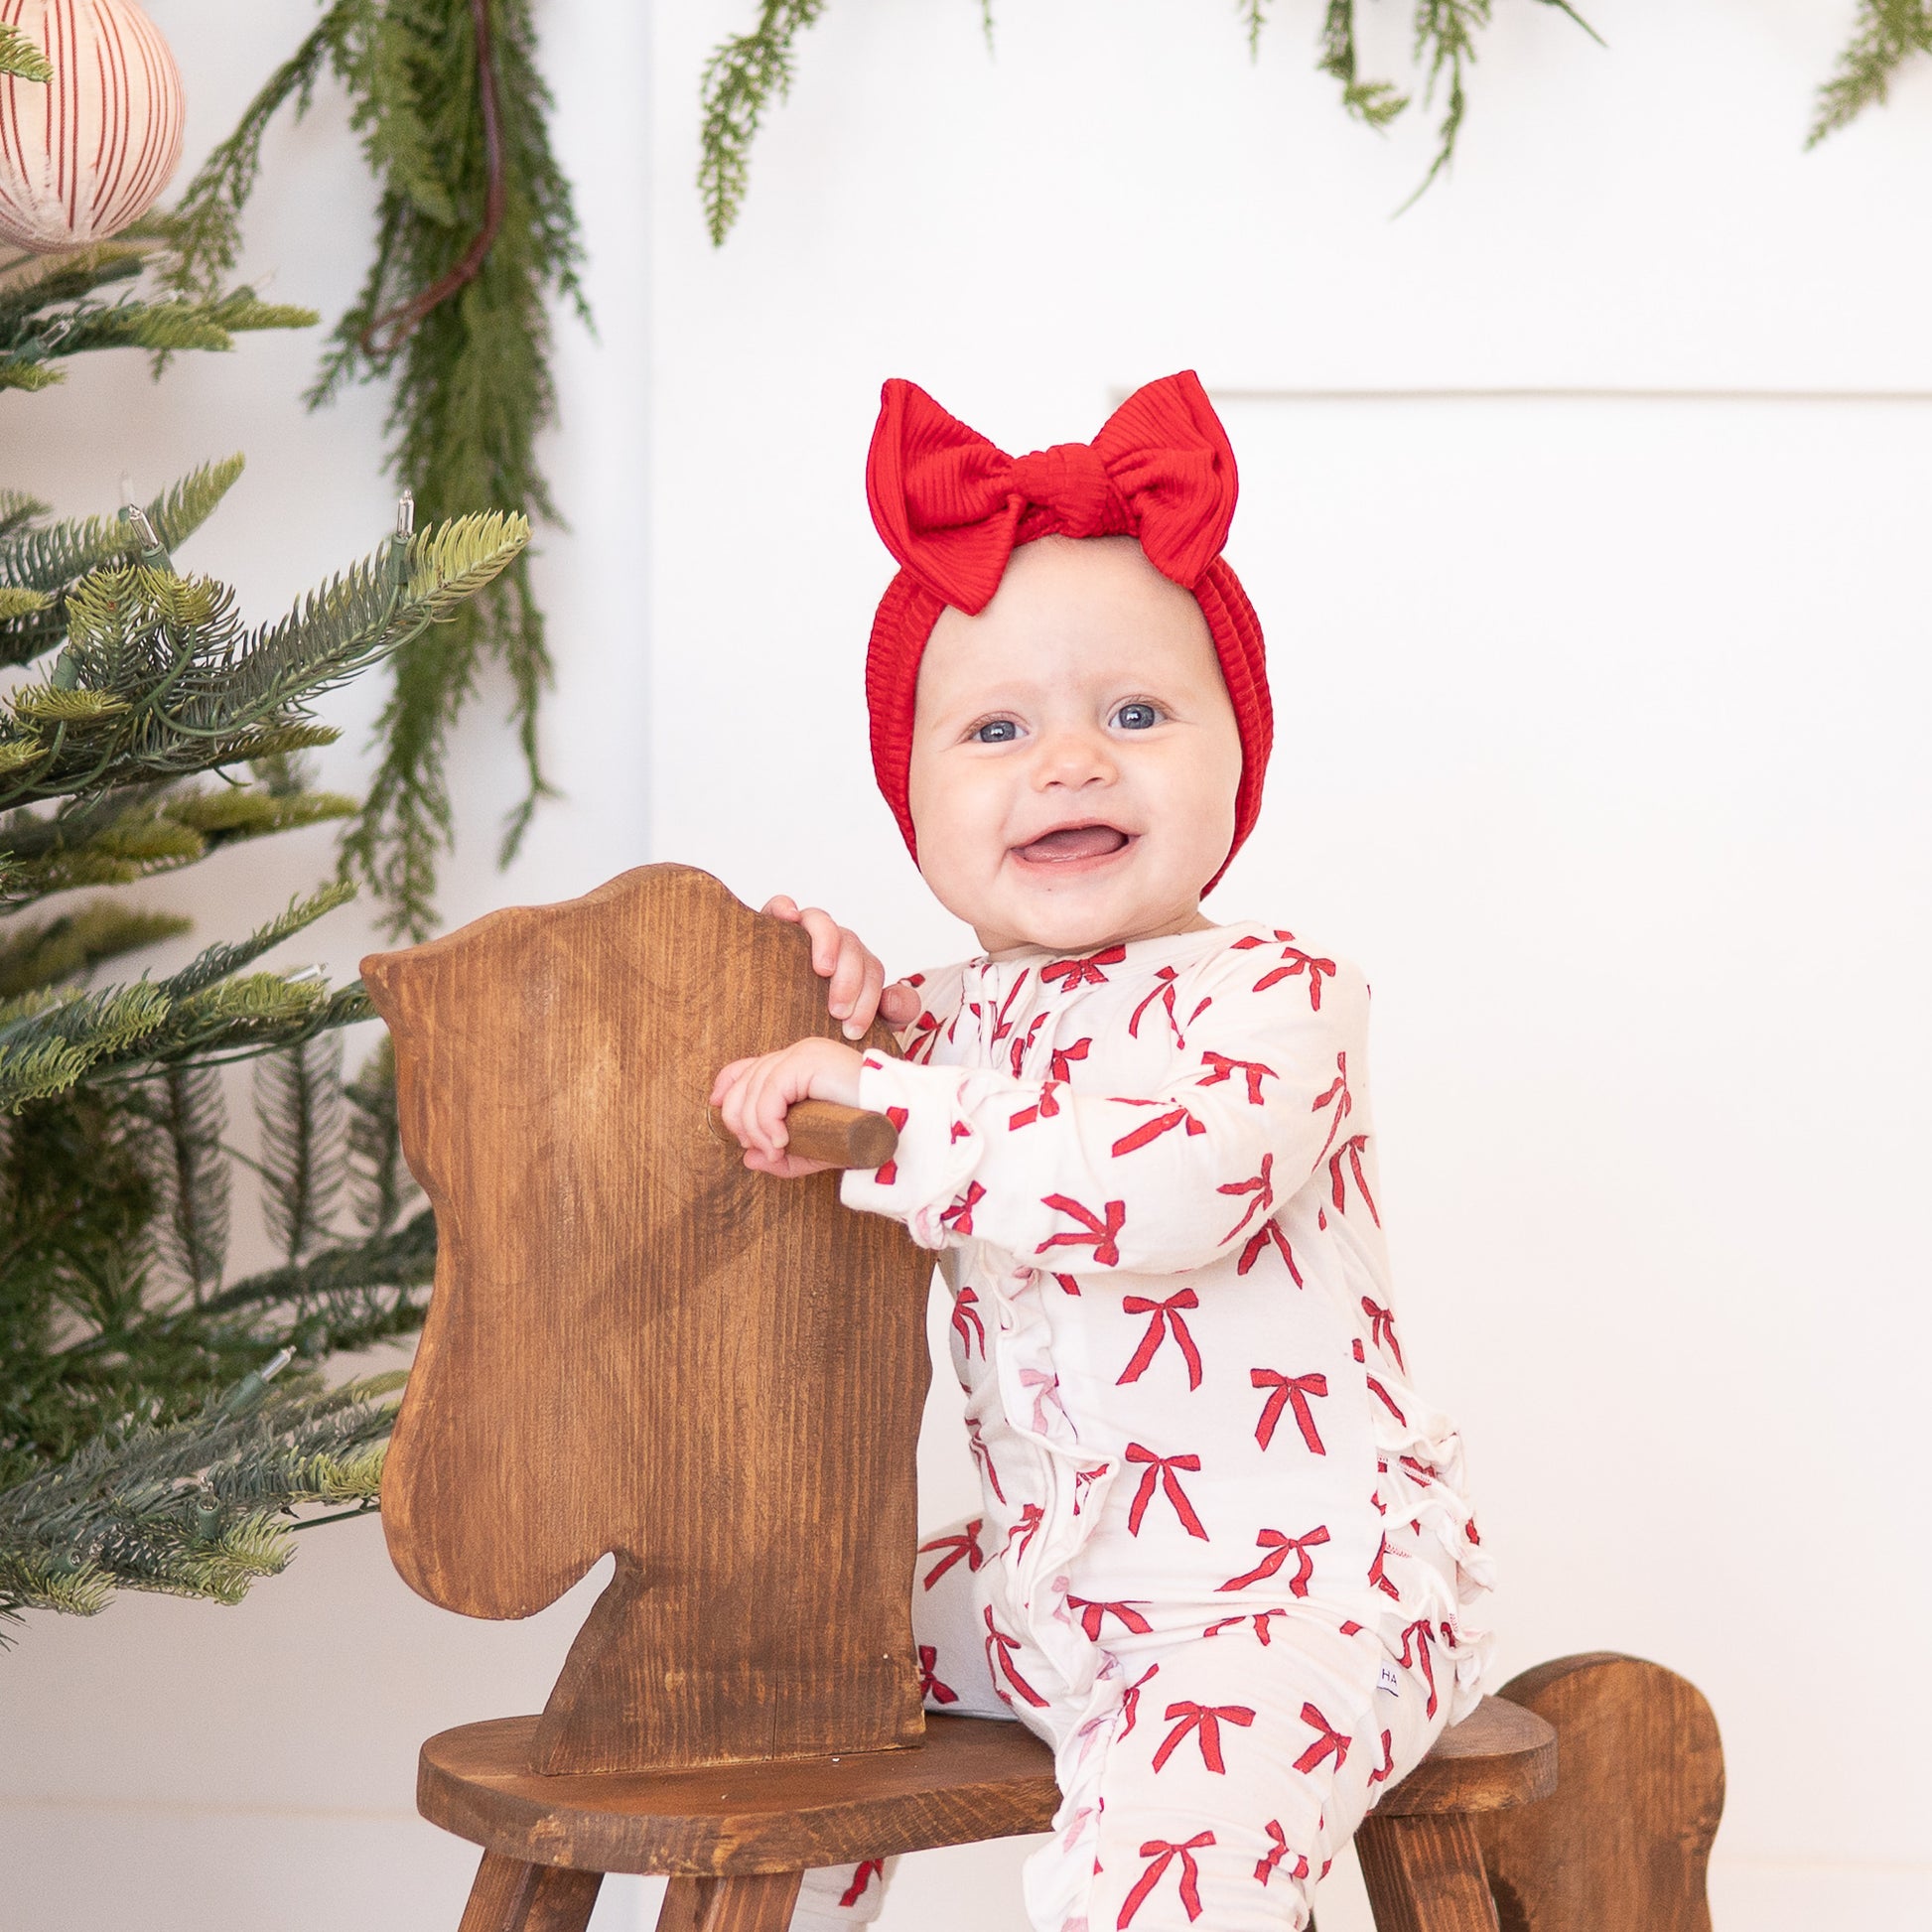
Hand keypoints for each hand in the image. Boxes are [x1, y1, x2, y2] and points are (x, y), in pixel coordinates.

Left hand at [710, 1036, 864, 1177]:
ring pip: (752, 1091)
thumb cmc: (865, 1133)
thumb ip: (781, 1153)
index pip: (747, 1067)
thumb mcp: (815, 1147)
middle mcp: (798, 1054)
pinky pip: (769, 1094)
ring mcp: (803, 1054)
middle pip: (743, 1082)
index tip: (718, 1108)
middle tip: (765, 1149)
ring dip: (757, 1129)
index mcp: (799, 1066)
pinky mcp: (808, 1061)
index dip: (726, 1087)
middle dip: (742, 1122)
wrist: (900, 1125)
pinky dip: (768, 1123)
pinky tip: (782, 1141)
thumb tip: (748, 1158)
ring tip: (778, 1150)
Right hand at [763, 895, 921, 1039]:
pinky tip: (788, 916)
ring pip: (821, 922)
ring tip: (823, 970)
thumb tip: (897, 1000)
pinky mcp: (770, 928)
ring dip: (827, 943)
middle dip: (849, 979)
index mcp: (854, 965)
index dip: (868, 999)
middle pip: (850, 944)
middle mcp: (831, 946)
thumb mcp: (854, 1024)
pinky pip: (779, 906)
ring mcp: (801, 935)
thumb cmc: (815, 1026)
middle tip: (837, 1012)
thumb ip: (889, 1012)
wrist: (766, 1030)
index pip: (871, 969)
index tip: (853, 1029)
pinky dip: (784, 906)